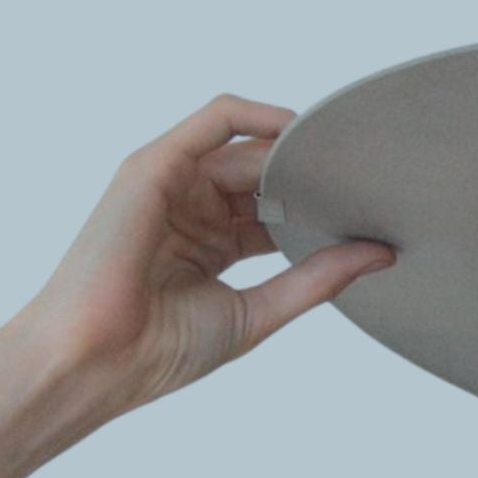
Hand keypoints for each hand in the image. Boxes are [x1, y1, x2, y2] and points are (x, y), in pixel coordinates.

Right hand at [0, 93, 396, 423]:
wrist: (96, 361)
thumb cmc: (160, 349)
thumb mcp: (259, 310)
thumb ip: (317, 278)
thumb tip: (380, 254)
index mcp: (213, 245)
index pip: (279, 211)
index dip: (324, 208)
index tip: (375, 213)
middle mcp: (193, 210)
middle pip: (269, 176)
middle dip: (318, 177)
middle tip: (373, 184)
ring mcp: (173, 186)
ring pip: (249, 148)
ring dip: (297, 150)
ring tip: (347, 162)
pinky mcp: (154, 165)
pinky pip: (214, 120)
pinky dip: (260, 116)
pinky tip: (301, 129)